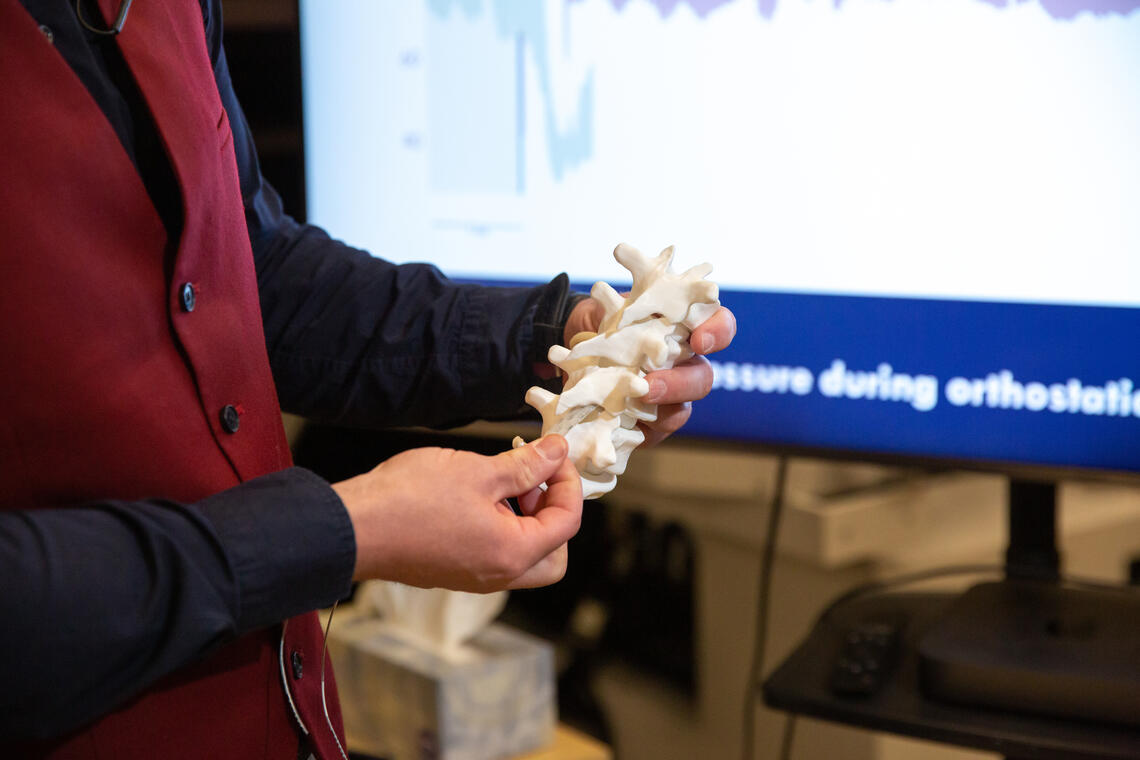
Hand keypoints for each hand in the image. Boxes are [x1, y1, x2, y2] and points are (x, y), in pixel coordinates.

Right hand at [332, 435, 581, 591]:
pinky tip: (479, 493)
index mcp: (513, 554)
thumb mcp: (479, 471)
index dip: (568, 482)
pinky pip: (495, 553)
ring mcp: (475, 577)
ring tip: (503, 478)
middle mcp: (499, 575)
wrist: (352, 527)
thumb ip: (526, 465)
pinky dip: (501, 525)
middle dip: (554, 511)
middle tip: (535, 477)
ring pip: (524, 554)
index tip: (553, 453)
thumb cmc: (411, 500)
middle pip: (555, 553)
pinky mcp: (455, 570)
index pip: (567, 522)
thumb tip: (557, 452)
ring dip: (526, 517)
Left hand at [565, 298, 736, 445]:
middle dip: (680, 384)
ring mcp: (669, 399)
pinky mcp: (650, 426)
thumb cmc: (602, 322)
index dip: (717, 333)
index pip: (719, 327)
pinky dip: (637, 429)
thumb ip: (611, 307)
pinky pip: (653, 434)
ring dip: (656, 410)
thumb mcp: (606, 306)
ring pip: (680, 411)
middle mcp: (684, 365)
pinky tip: (619, 422)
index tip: (701, 340)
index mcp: (684, 329)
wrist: (576, 352)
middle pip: (702, 378)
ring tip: (629, 404)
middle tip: (650, 386)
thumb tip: (601, 309)